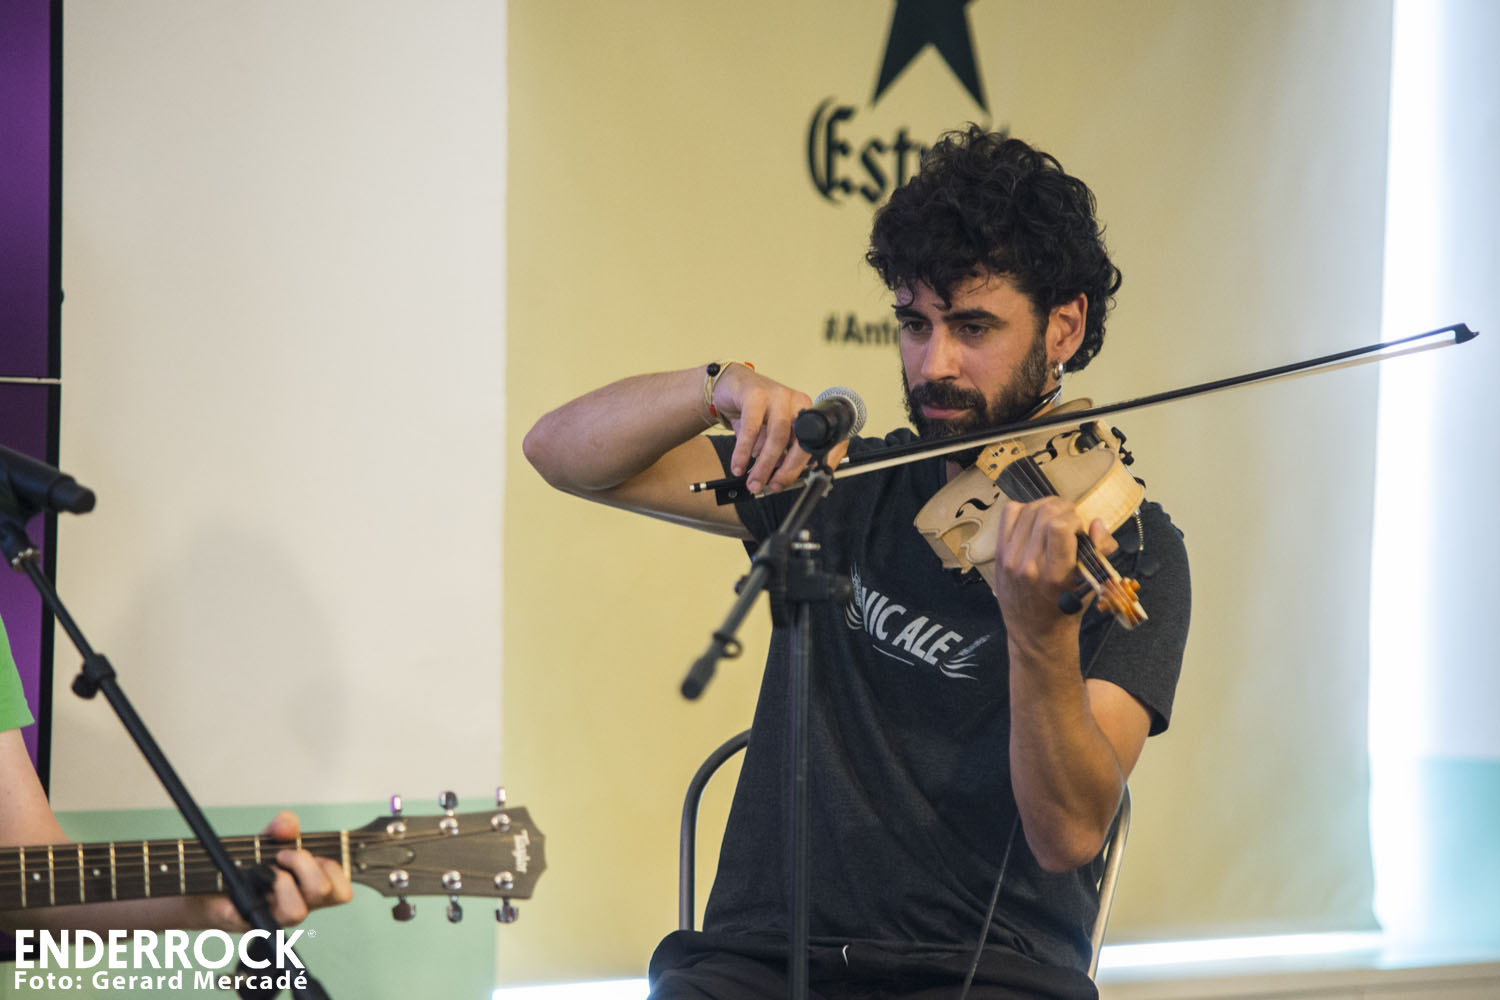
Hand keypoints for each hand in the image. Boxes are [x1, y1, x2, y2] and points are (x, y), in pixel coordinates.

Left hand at [198, 811, 353, 929]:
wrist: (204, 883)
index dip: (333, 870)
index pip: (341, 892)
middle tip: (283, 856)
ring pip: (297, 912)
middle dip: (306, 865)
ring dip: (282, 883)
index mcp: (308, 889)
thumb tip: (288, 825)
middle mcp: (296, 905)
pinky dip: (249, 890)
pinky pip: (254, 914)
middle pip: (325, 894)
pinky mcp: (245, 921)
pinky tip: (242, 880)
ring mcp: (273, 917)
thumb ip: (282, 827)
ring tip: (265, 870)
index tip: (312, 854)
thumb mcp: (267, 838)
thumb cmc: (243, 865)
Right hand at [713, 365, 850, 492]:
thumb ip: (781, 454)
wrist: (731, 385)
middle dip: (789, 470)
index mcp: (807, 413)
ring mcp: (777, 395)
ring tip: (753, 482)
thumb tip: (783, 478)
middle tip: (775, 486)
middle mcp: (796, 403)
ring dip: (764, 465)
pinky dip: (743, 451)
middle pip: (800, 441)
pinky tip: (738, 465)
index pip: (822, 439)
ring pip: (777, 437)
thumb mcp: (772, 434)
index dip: (826, 458)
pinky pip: (751, 429)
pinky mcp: (755, 394)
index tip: (817, 479)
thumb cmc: (755, 410)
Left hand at [991, 497, 1116, 642]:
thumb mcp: (1091, 585)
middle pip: (1044, 512)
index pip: (1059, 527)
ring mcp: (1009, 558)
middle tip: (1070, 522)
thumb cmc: (1066, 609)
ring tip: (1055, 519)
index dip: (1074, 519)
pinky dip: (1024, 510)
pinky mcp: (998, 553)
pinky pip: (1009, 513)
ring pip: (1027, 509)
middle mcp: (1028, 565)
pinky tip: (1035, 522)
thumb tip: (1097, 524)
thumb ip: (1100, 551)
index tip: (1079, 530)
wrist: (1034, 631)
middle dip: (1064, 510)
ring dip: (1046, 507)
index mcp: (1054, 575)